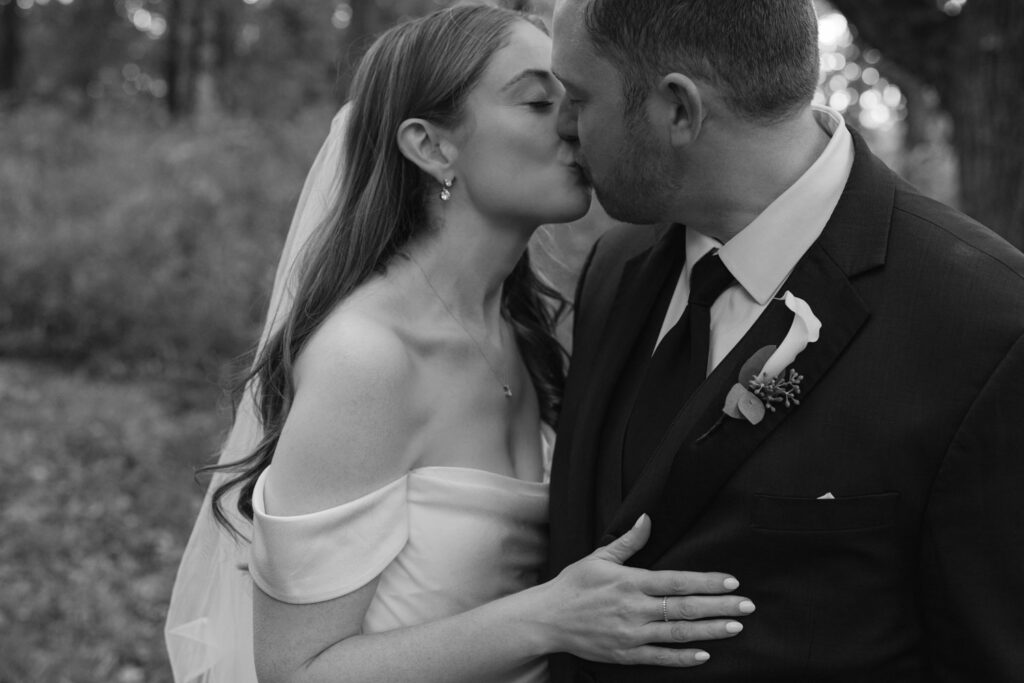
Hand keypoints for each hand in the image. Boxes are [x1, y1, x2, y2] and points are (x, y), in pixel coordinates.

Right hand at [532, 514, 753, 666]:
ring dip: (710, 631)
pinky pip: (660, 657)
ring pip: (678, 633)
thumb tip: (647, 519)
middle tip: (747, 606)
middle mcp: (634, 609)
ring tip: (735, 628)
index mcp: (631, 582)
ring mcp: (631, 634)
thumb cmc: (574, 585)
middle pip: (685, 608)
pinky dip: (683, 657)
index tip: (731, 582)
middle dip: (719, 607)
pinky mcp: (625, 654)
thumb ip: (628, 542)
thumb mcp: (599, 558)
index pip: (677, 581)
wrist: (547, 619)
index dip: (706, 582)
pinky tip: (704, 654)